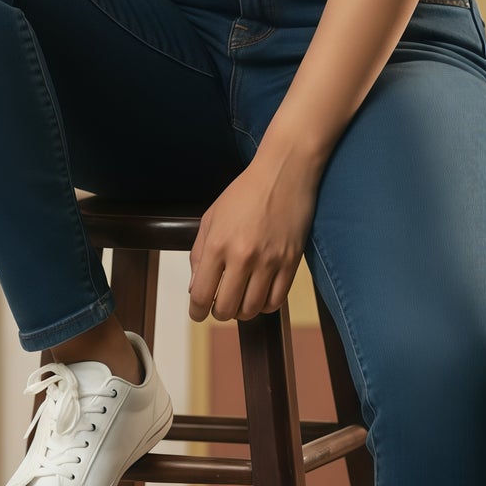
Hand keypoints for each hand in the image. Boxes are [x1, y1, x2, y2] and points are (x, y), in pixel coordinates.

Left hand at [188, 151, 319, 322]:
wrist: (283, 173)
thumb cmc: (244, 192)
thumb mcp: (211, 217)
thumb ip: (198, 254)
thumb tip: (195, 288)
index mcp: (217, 244)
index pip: (201, 295)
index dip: (196, 311)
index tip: (198, 312)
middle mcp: (242, 257)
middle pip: (226, 309)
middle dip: (219, 312)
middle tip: (221, 303)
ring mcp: (269, 262)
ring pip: (252, 310)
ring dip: (243, 311)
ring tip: (241, 298)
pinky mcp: (291, 263)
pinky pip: (276, 302)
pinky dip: (265, 306)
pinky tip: (261, 294)